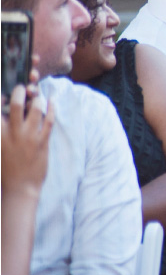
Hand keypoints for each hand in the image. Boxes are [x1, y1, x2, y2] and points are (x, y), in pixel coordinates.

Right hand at [1, 83, 54, 198]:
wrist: (20, 187)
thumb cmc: (5, 170)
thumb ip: (1, 132)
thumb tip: (5, 117)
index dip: (0, 98)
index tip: (3, 93)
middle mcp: (13, 133)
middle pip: (17, 104)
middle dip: (19, 91)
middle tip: (21, 88)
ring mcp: (29, 136)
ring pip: (35, 109)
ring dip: (36, 99)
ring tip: (36, 94)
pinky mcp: (43, 141)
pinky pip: (49, 120)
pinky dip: (51, 108)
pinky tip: (52, 100)